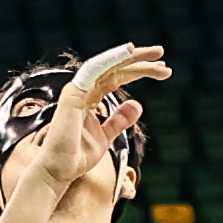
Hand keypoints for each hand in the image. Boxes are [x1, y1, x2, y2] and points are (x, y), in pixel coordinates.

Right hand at [20, 43, 170, 207]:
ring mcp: (78, 90)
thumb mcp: (107, 136)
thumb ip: (119, 120)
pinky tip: (130, 52)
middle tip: (163, 57)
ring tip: (157, 54)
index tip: (163, 70)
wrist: (59, 171)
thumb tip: (137, 105)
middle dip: (140, 61)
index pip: (116, 77)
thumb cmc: (76, 156)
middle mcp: (83, 90)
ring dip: (133, 57)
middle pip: (115, 68)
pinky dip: (112, 58)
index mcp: (90, 97)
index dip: (139, 71)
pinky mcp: (74, 93)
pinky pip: (95, 69)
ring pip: (108, 65)